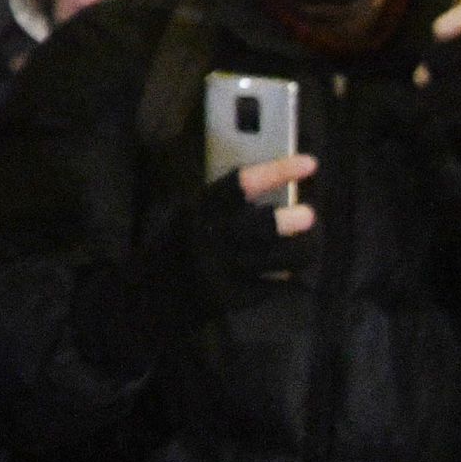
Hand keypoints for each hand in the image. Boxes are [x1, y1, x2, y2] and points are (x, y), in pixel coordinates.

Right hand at [153, 160, 316, 310]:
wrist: (150, 296)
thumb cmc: (177, 246)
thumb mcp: (189, 216)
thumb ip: (223, 204)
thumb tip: (279, 189)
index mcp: (200, 210)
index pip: (241, 184)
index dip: (277, 171)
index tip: (309, 163)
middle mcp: (211, 238)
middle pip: (261, 226)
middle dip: (290, 221)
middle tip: (309, 215)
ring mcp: (223, 270)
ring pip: (277, 258)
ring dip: (303, 249)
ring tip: (310, 243)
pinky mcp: (233, 297)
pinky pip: (274, 286)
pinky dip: (288, 278)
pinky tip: (289, 272)